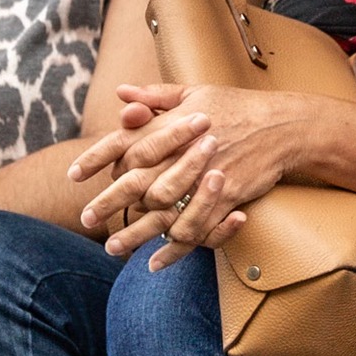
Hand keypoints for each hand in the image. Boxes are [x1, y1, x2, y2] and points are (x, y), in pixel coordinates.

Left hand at [71, 83, 306, 269]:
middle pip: (135, 184)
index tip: (73, 174)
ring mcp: (203, 181)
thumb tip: (121, 94)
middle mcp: (182, 156)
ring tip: (113, 248)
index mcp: (171, 127)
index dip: (96, 159)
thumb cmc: (237, 106)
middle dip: (107, 204)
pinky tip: (157, 263)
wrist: (282, 126)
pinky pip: (195, 232)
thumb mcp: (195, 92)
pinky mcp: (224, 201)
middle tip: (86, 219)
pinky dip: (174, 251)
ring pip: (161, 215)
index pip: (124, 143)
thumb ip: (155, 96)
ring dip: (135, 235)